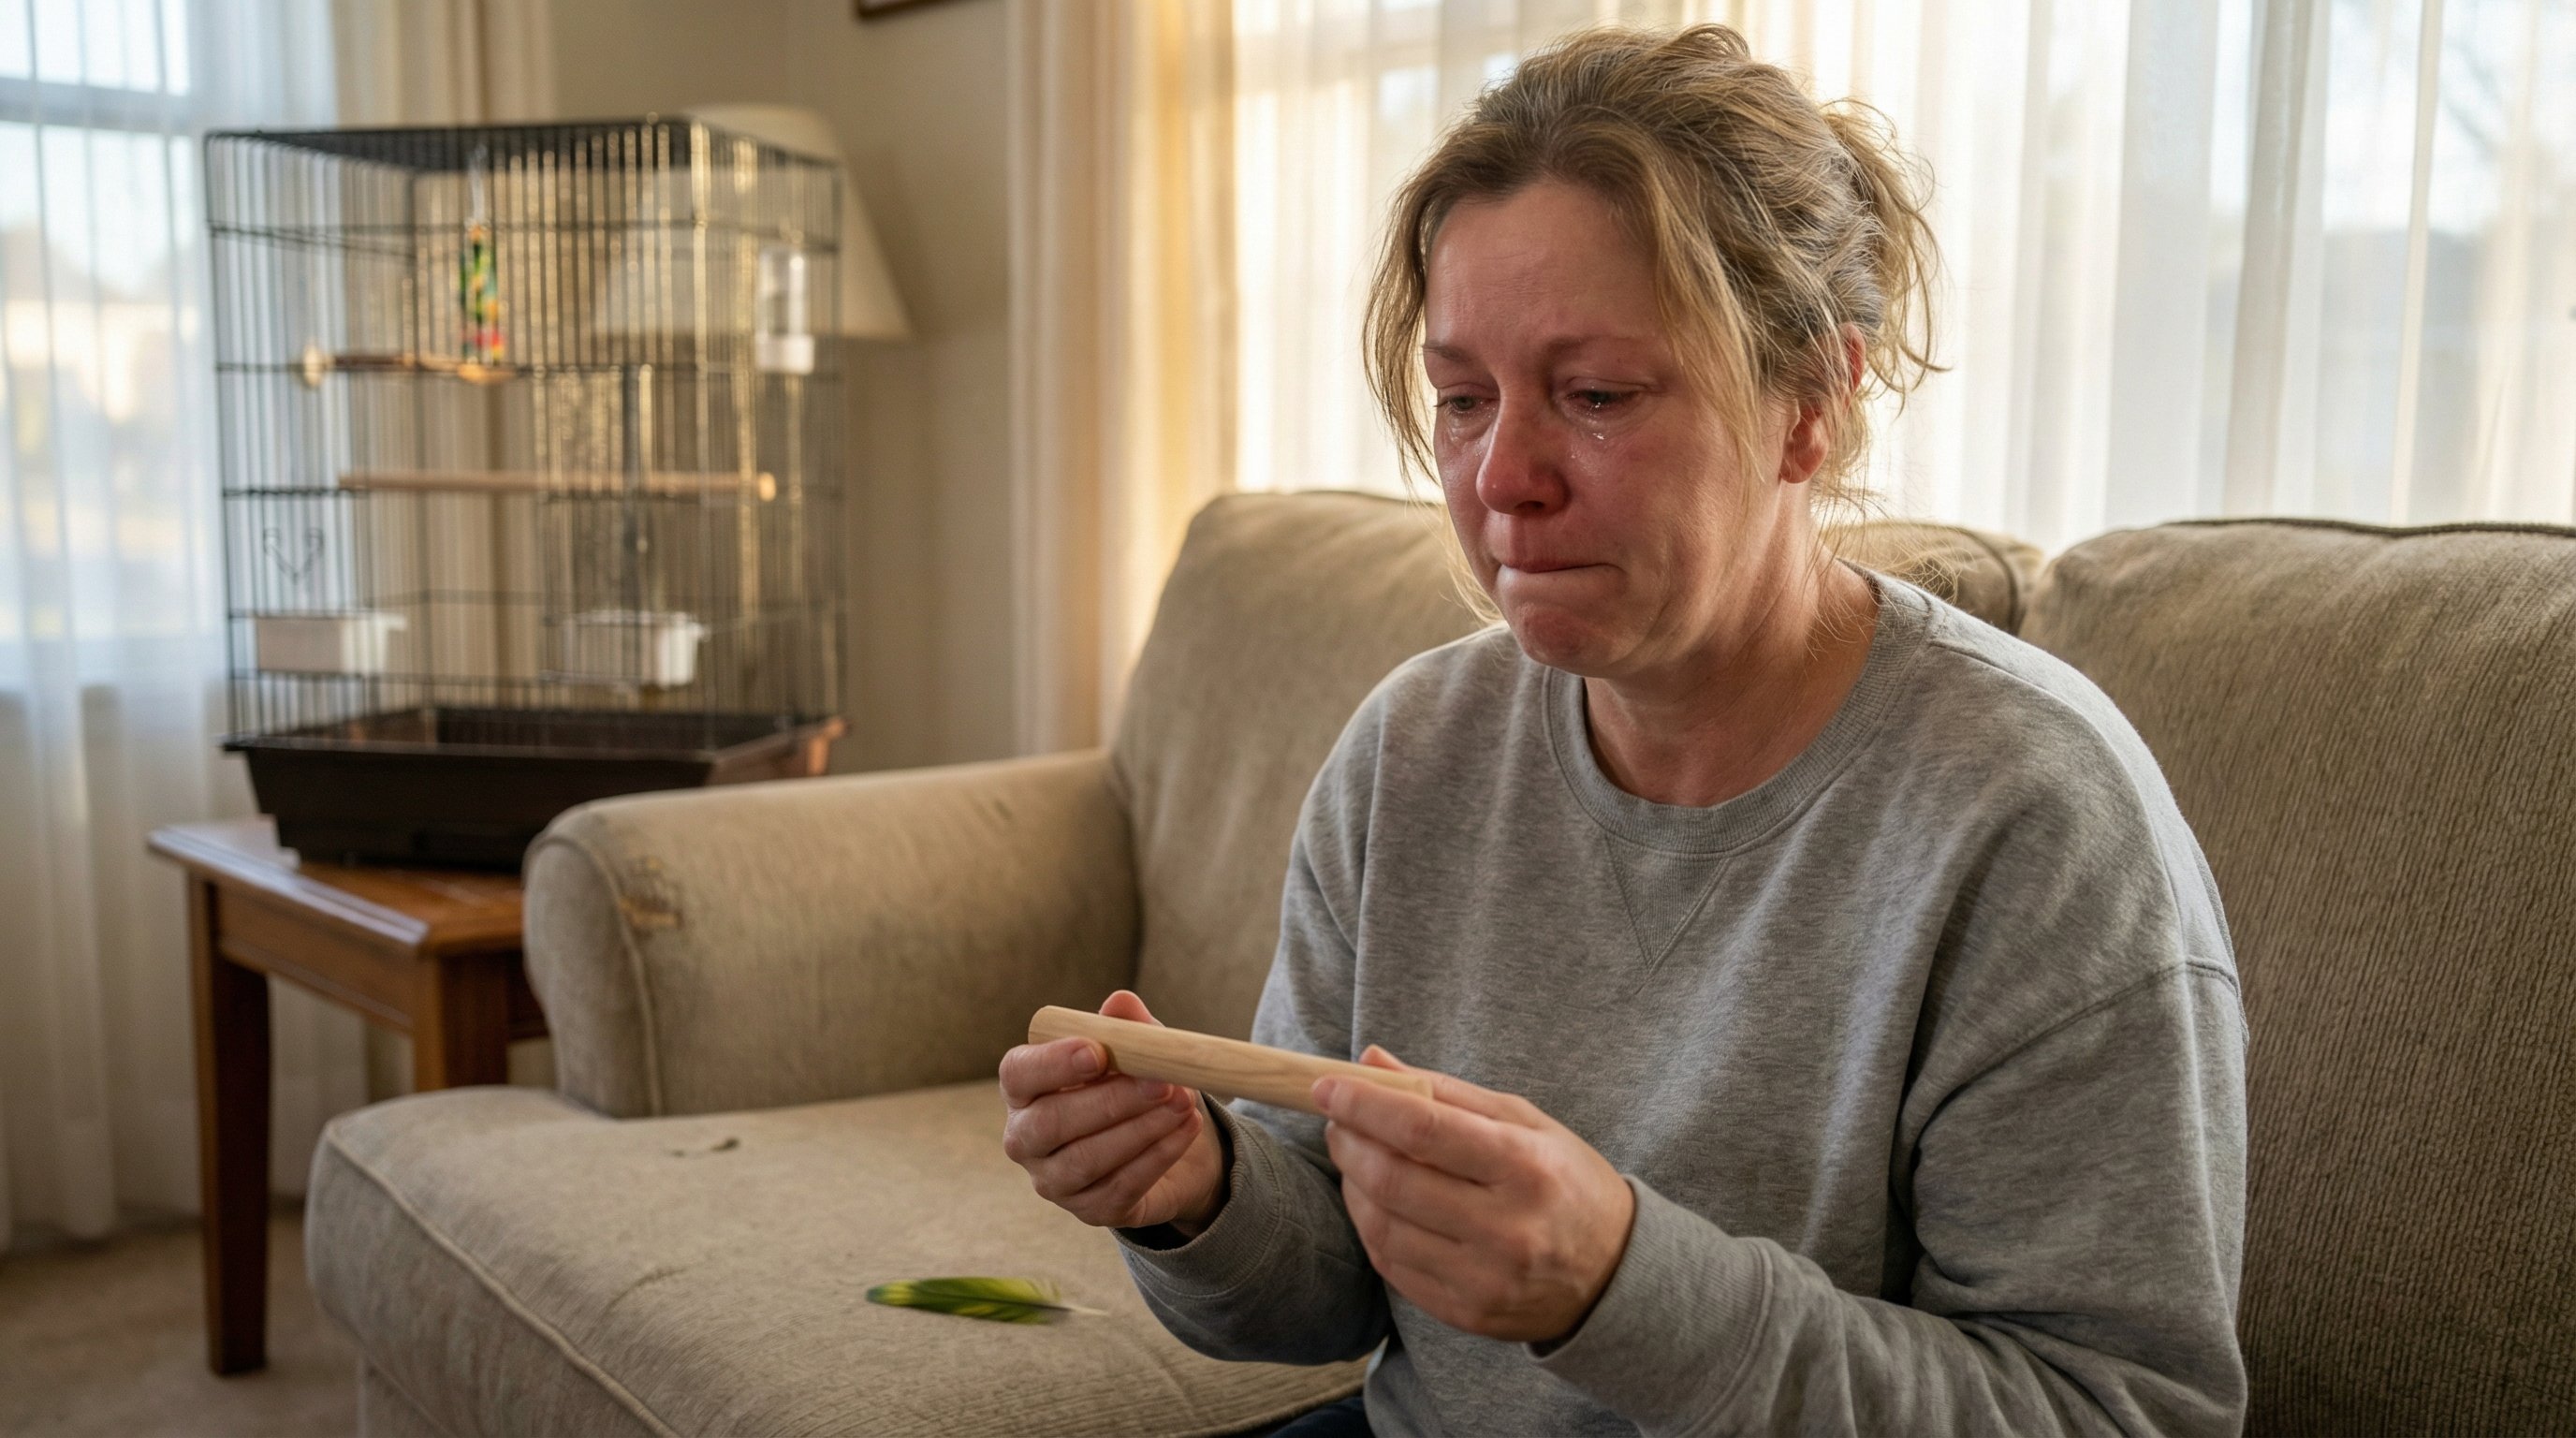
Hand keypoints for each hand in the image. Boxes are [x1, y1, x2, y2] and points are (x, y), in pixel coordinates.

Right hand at [999, 989, 1227, 1232]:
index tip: (1097, 1052)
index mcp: (1025, 1088)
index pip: (1018, 1074)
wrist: (1171, 1142)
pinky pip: (1120, 1187)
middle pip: (1050, 1123)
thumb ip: (1127, 1027)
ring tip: (1183, 1102)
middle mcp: (1026, 1138)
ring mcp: (1054, 1181)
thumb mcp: (1137, 1050)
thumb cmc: (1136, 1084)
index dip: (1053, 1064)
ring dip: (1140, 1129)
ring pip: (1086, 1159)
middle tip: (1161, 1082)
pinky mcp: (1090, 1210)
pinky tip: (1185, 1129)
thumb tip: (1121, 1003)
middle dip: (1110, 1101)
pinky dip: (1158, 1156)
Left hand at [1317, 1047, 1634, 1345]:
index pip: (1423, 1129)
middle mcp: (1505, 1228)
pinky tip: (1375, 1202)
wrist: (1615, 1276)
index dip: (1364, 1106)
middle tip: (1337, 1120)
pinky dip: (1371, 1227)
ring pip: (1383, 1226)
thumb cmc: (1565, 1183)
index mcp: (1525, 1166)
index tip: (1326, 1087)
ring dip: (1352, 1185)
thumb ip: (1445, 1090)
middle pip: (1394, 1180)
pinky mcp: (1466, 1313)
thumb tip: (1371, 1061)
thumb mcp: (1524, 1122)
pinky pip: (1392, 1266)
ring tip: (1355, 1158)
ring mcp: (1484, 1278)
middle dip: (1349, 1142)